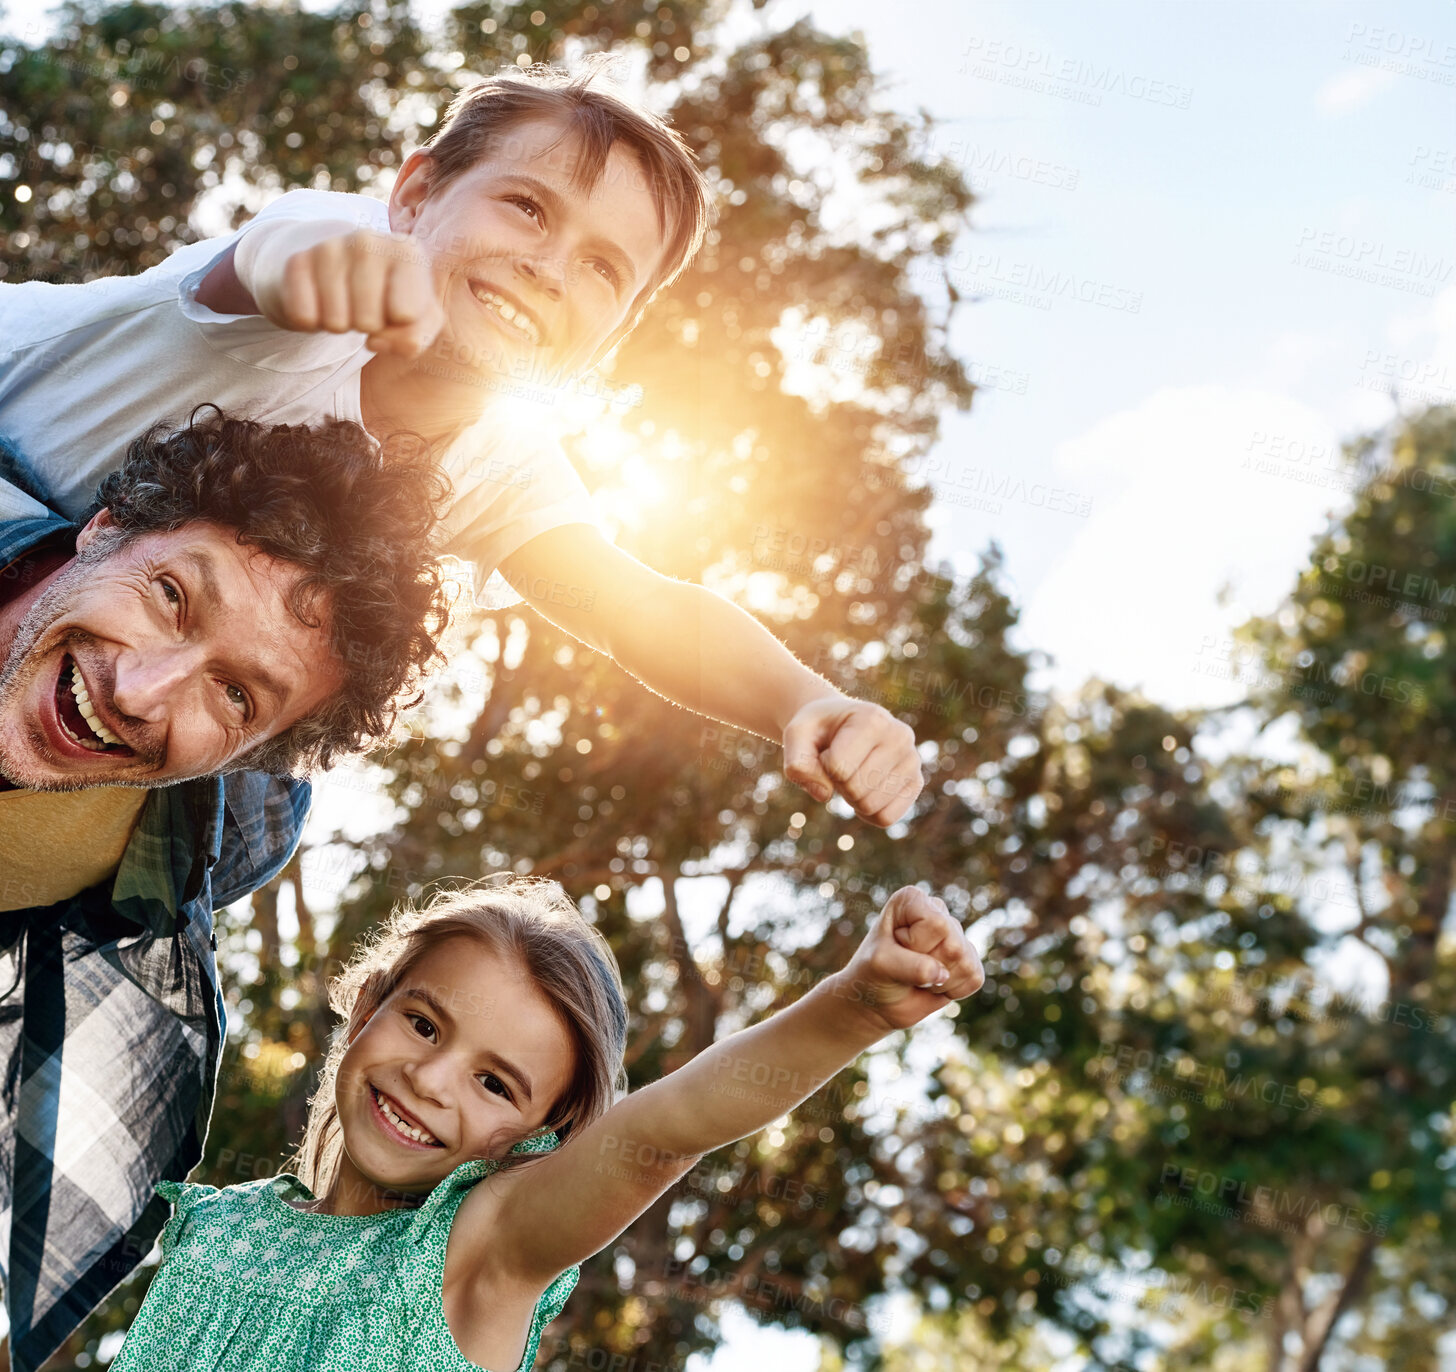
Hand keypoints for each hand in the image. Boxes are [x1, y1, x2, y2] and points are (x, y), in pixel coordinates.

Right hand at [257, 229, 444, 357]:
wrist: (336, 271)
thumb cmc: (387, 298)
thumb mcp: (417, 320)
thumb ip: (415, 337)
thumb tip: (376, 341)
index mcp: (406, 251)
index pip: (405, 315)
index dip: (399, 326)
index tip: (395, 308)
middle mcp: (368, 240)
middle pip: (369, 323)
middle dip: (367, 327)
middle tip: (364, 307)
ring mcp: (329, 246)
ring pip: (336, 323)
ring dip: (340, 325)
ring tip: (344, 303)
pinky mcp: (296, 260)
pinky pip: (304, 317)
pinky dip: (311, 322)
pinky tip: (319, 301)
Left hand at [782, 696, 922, 825]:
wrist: (838, 724)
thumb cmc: (817, 730)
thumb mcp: (796, 736)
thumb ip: (797, 763)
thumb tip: (824, 794)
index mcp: (873, 718)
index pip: (839, 767)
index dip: (822, 766)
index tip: (827, 749)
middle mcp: (900, 736)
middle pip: (855, 789)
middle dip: (837, 784)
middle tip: (838, 764)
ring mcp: (912, 760)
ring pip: (870, 806)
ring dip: (850, 798)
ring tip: (852, 773)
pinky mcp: (915, 782)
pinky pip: (886, 818)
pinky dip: (867, 813)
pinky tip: (864, 791)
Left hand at [833, 888, 983, 1033]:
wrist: (877, 999)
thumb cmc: (873, 973)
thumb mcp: (880, 965)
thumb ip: (909, 966)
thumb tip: (942, 974)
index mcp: (913, 899)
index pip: (936, 924)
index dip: (917, 945)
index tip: (897, 948)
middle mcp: (938, 911)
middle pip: (954, 946)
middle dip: (928, 966)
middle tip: (906, 966)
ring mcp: (956, 935)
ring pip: (965, 964)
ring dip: (939, 982)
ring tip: (918, 976)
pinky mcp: (968, 960)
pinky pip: (974, 979)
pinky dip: (952, 991)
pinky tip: (933, 984)